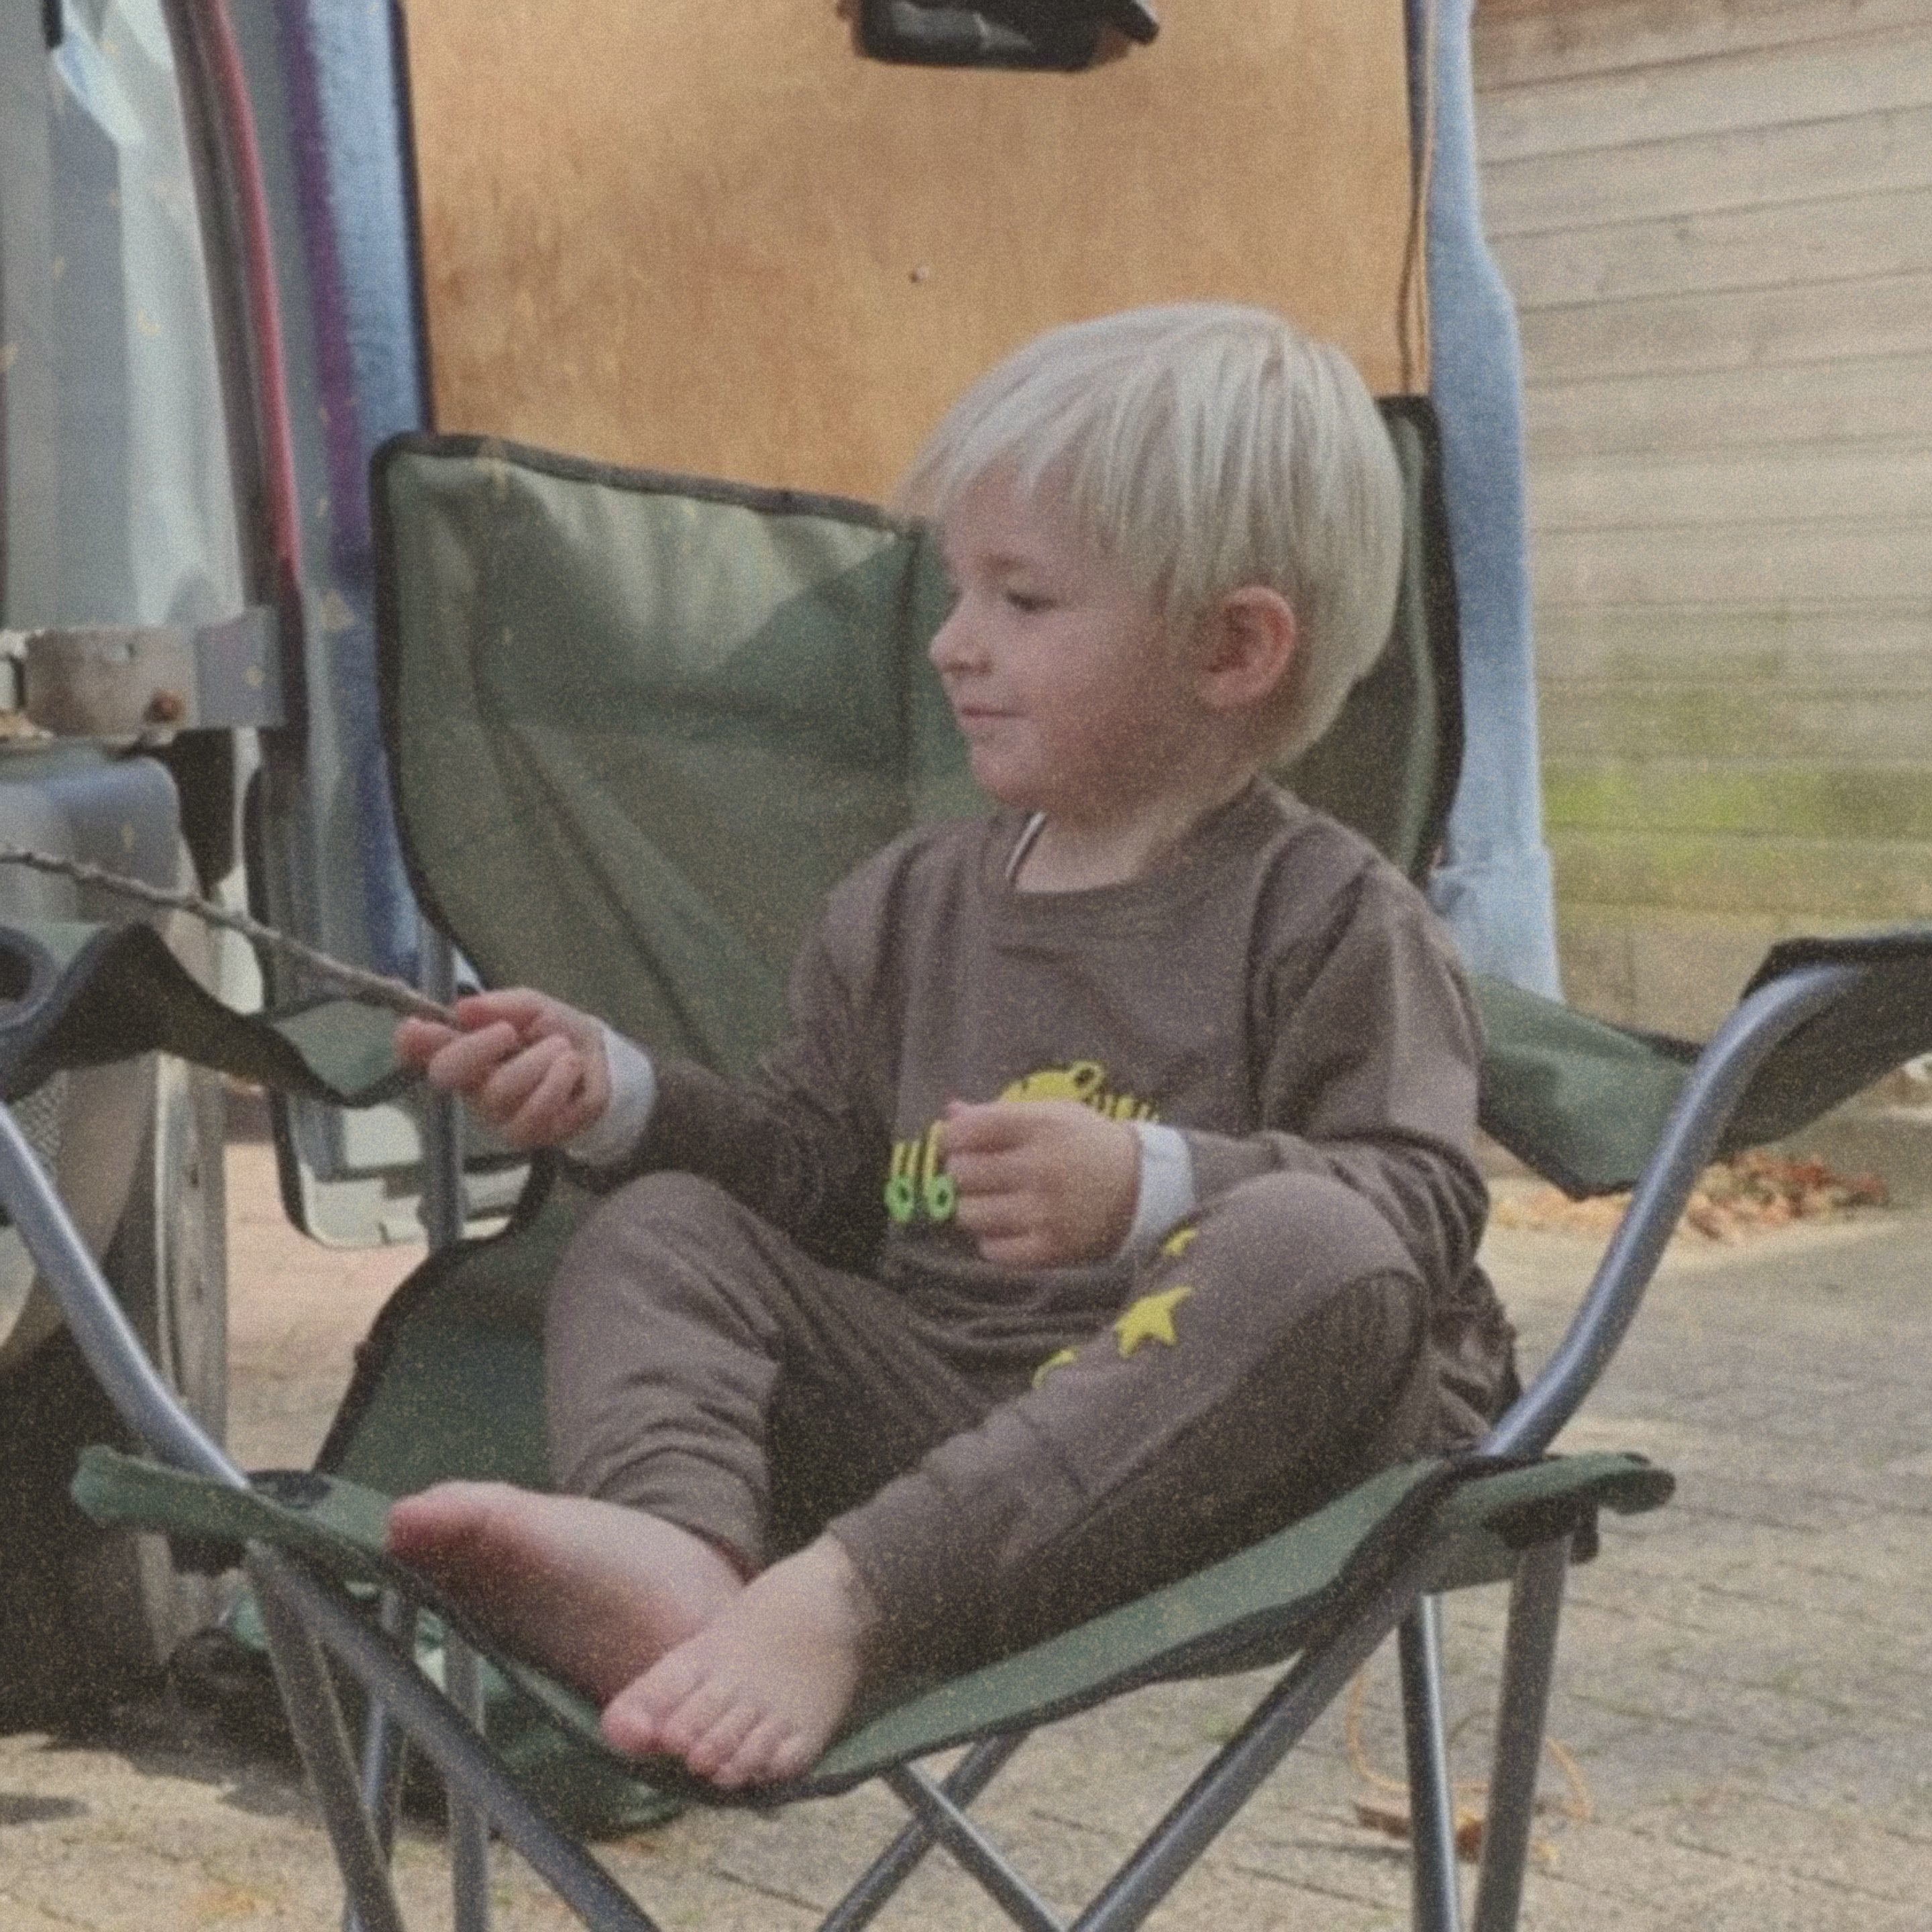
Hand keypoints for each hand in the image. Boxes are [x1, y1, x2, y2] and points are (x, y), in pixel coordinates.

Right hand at [395, 989, 610, 1149]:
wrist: (600, 1064)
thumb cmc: (556, 1034)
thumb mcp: (532, 1007)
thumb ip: (500, 1005)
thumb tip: (463, 1008)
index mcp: (466, 1051)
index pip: (423, 1051)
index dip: (412, 1042)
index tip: (413, 1028)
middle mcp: (471, 1086)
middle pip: (447, 1073)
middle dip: (475, 1047)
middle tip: (508, 1031)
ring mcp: (496, 1116)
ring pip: (497, 1091)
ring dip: (535, 1062)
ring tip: (560, 1048)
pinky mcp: (525, 1135)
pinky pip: (533, 1111)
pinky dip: (556, 1081)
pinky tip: (570, 1068)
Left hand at [942, 1099, 1138, 1266]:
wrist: (1143, 1188)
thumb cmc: (1087, 1144)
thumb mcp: (1051, 1114)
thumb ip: (999, 1113)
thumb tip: (949, 1113)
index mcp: (1039, 1126)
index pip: (965, 1132)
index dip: (954, 1139)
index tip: (963, 1144)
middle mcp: (1040, 1168)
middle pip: (961, 1173)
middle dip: (964, 1173)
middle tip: (983, 1174)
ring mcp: (1044, 1212)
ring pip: (968, 1214)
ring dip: (976, 1208)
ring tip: (997, 1202)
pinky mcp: (1050, 1249)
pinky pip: (991, 1250)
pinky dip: (994, 1241)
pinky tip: (1012, 1228)